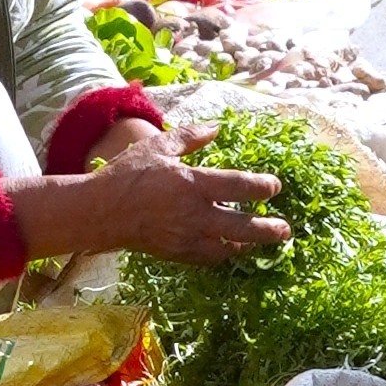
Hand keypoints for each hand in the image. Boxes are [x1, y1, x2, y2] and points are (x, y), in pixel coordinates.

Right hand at [56, 154, 295, 263]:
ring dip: (248, 244)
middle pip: (243, 225)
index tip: (275, 187)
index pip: (240, 186)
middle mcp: (195, 214)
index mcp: (194, 184)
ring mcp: (187, 237)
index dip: (262, 187)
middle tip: (285, 230)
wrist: (100, 212)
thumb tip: (216, 128)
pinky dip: (223, 254)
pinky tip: (231, 249)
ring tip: (262, 242)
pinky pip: (208, 258)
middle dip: (268, 229)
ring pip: (228, 246)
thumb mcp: (159, 146)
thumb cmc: (127, 174)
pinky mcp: (177, 253)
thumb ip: (190, 137)